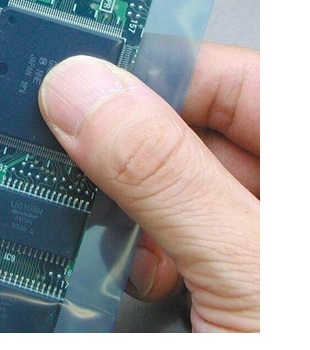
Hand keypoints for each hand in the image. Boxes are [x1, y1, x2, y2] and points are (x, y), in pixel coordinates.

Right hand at [38, 42, 258, 331]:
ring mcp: (251, 237)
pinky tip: (131, 266)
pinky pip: (172, 234)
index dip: (149, 70)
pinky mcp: (229, 279)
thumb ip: (167, 177)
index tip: (75, 77)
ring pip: (171, 183)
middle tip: (63, 144)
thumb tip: (80, 92)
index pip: (227, 77)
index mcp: (300, 159)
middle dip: (123, 145)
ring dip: (124, 202)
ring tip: (94, 216)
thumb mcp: (246, 270)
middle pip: (189, 129)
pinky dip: (139, 246)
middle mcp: (277, 195)